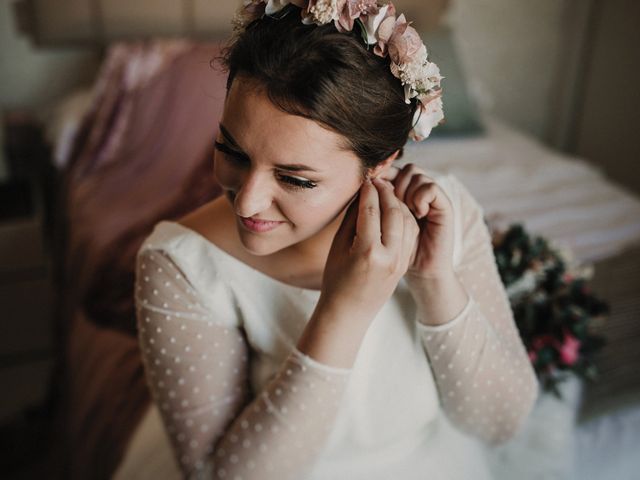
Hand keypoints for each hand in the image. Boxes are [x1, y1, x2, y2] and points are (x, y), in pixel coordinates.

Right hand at [319, 177, 419, 322]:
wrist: (349, 312)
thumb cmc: (336, 279)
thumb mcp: (339, 246)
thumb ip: (352, 218)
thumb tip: (362, 192)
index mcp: (367, 253)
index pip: (371, 211)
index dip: (368, 191)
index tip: (366, 178)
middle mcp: (388, 257)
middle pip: (394, 213)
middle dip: (387, 192)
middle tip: (378, 180)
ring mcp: (400, 262)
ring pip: (407, 221)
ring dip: (398, 203)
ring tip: (386, 192)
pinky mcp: (405, 264)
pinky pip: (410, 234)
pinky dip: (404, 217)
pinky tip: (394, 210)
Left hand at [379, 163, 455, 283]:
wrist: (422, 273)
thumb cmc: (396, 253)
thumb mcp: (379, 228)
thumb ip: (373, 207)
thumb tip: (363, 183)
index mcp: (405, 196)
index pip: (394, 171)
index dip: (383, 172)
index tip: (369, 181)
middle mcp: (420, 194)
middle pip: (406, 169)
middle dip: (394, 179)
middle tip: (387, 195)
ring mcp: (433, 199)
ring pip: (417, 175)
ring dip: (406, 187)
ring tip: (402, 206)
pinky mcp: (445, 207)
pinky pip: (432, 188)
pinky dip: (420, 196)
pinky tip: (416, 211)